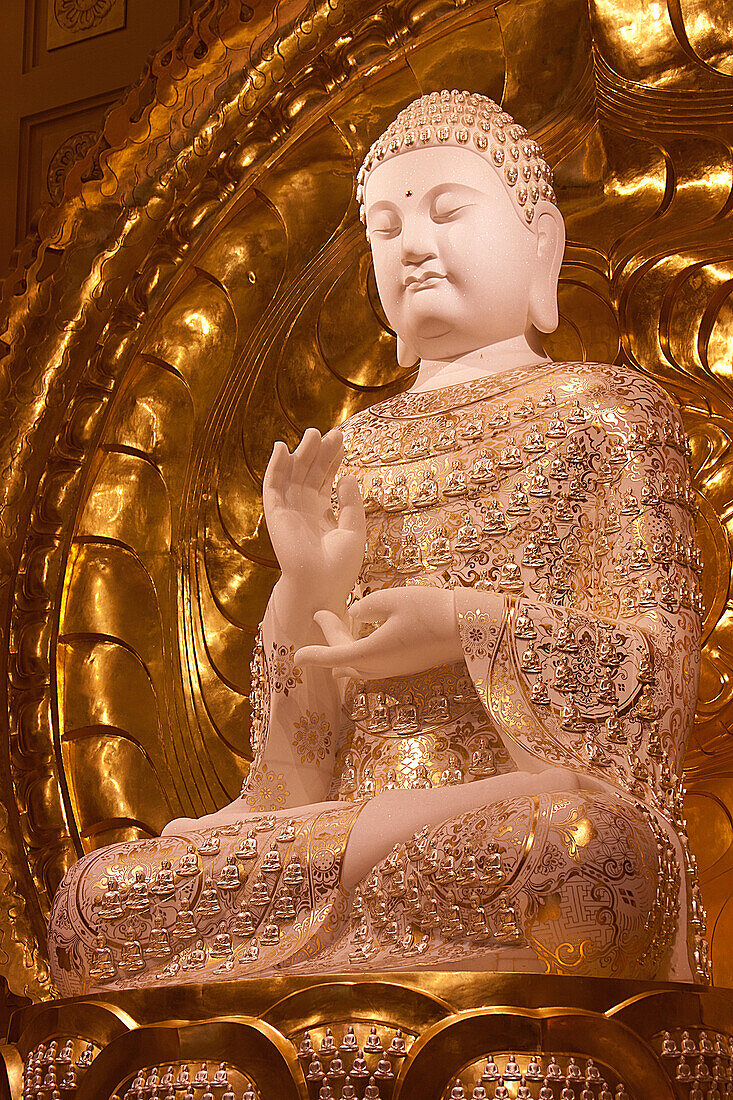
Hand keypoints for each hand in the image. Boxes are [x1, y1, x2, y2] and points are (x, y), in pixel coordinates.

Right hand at [263, 427, 365, 615]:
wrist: (320, 587)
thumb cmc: (339, 568)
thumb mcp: (353, 530)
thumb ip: (351, 503)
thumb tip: (348, 475)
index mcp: (321, 515)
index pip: (325, 481)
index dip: (332, 461)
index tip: (342, 442)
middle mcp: (303, 510)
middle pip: (309, 473)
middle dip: (319, 453)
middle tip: (332, 433)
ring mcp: (288, 511)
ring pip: (292, 475)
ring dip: (300, 454)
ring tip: (313, 433)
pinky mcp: (275, 515)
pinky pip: (272, 487)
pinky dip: (275, 467)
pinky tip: (281, 448)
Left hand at [295, 586, 462, 679]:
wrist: (469, 629)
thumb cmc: (430, 609)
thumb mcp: (392, 599)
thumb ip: (366, 607)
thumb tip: (354, 613)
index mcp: (370, 653)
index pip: (331, 657)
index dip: (312, 656)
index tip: (295, 657)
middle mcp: (379, 668)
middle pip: (342, 660)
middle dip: (329, 638)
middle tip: (322, 613)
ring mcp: (394, 670)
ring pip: (357, 666)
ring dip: (343, 648)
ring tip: (338, 624)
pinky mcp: (405, 667)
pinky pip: (372, 665)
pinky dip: (359, 652)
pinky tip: (363, 635)